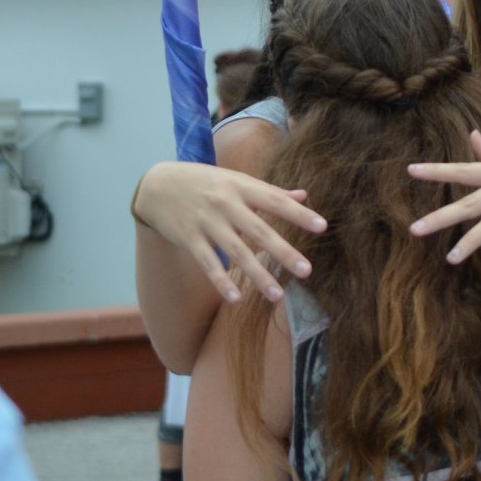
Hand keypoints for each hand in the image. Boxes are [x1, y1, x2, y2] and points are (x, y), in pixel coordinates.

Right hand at [131, 161, 322, 302]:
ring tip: (278, 296)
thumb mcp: (237, 181)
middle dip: (283, 252)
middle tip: (306, 271)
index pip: (276, 201)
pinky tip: (237, 299)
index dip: (299, 214)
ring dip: (257, 275)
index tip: (322, 227)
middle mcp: (226, 204)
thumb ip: (271, 192)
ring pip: (236, 252)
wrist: (158, 185)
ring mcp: (206, 222)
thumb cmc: (207, 183)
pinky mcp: (189, 239)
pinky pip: (208, 263)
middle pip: (259, 231)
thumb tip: (304, 196)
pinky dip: (221, 281)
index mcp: (242, 187)